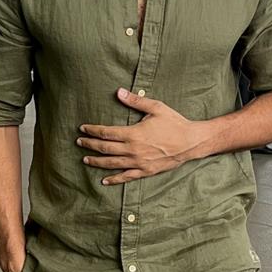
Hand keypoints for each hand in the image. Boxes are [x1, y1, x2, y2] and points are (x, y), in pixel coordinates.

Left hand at [77, 88, 206, 185]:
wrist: (191, 142)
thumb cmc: (174, 123)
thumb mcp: (155, 108)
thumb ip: (135, 101)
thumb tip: (118, 92)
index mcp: (133, 134)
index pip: (106, 133)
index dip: (93, 130)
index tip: (83, 128)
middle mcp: (133, 150)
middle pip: (105, 148)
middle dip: (90, 144)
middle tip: (79, 142)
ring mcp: (138, 162)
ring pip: (111, 164)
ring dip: (97, 162)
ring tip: (85, 159)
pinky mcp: (145, 171)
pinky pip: (126, 177)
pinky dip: (114, 179)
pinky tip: (104, 180)